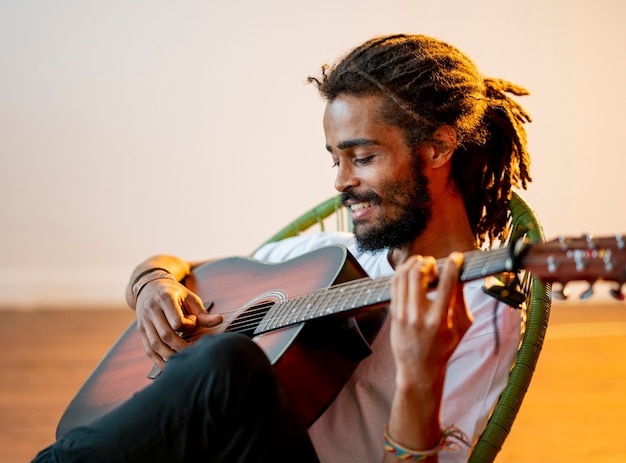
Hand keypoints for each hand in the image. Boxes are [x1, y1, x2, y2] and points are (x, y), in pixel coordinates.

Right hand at [135, 277, 222, 368]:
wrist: (150, 286)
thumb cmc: (174, 293)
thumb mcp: (189, 298)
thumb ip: (202, 313)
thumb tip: (219, 320)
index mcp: (165, 298)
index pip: (177, 321)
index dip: (188, 327)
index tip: (194, 323)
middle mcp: (152, 310)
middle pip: (166, 335)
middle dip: (181, 347)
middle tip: (194, 351)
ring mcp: (144, 321)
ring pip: (155, 345)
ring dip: (170, 357)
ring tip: (183, 361)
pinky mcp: (141, 330)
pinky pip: (148, 349)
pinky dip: (158, 360)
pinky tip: (169, 366)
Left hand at [390, 252, 472, 386]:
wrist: (419, 370)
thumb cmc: (443, 349)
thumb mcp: (461, 327)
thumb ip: (461, 300)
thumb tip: (460, 276)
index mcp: (439, 319)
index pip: (446, 284)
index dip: (452, 265)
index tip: (456, 258)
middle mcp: (418, 315)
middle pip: (418, 275)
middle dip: (427, 262)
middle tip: (434, 263)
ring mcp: (402, 314)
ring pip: (402, 277)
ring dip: (412, 264)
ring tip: (422, 264)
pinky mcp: (393, 313)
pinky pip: (394, 286)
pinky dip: (402, 273)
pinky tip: (410, 272)